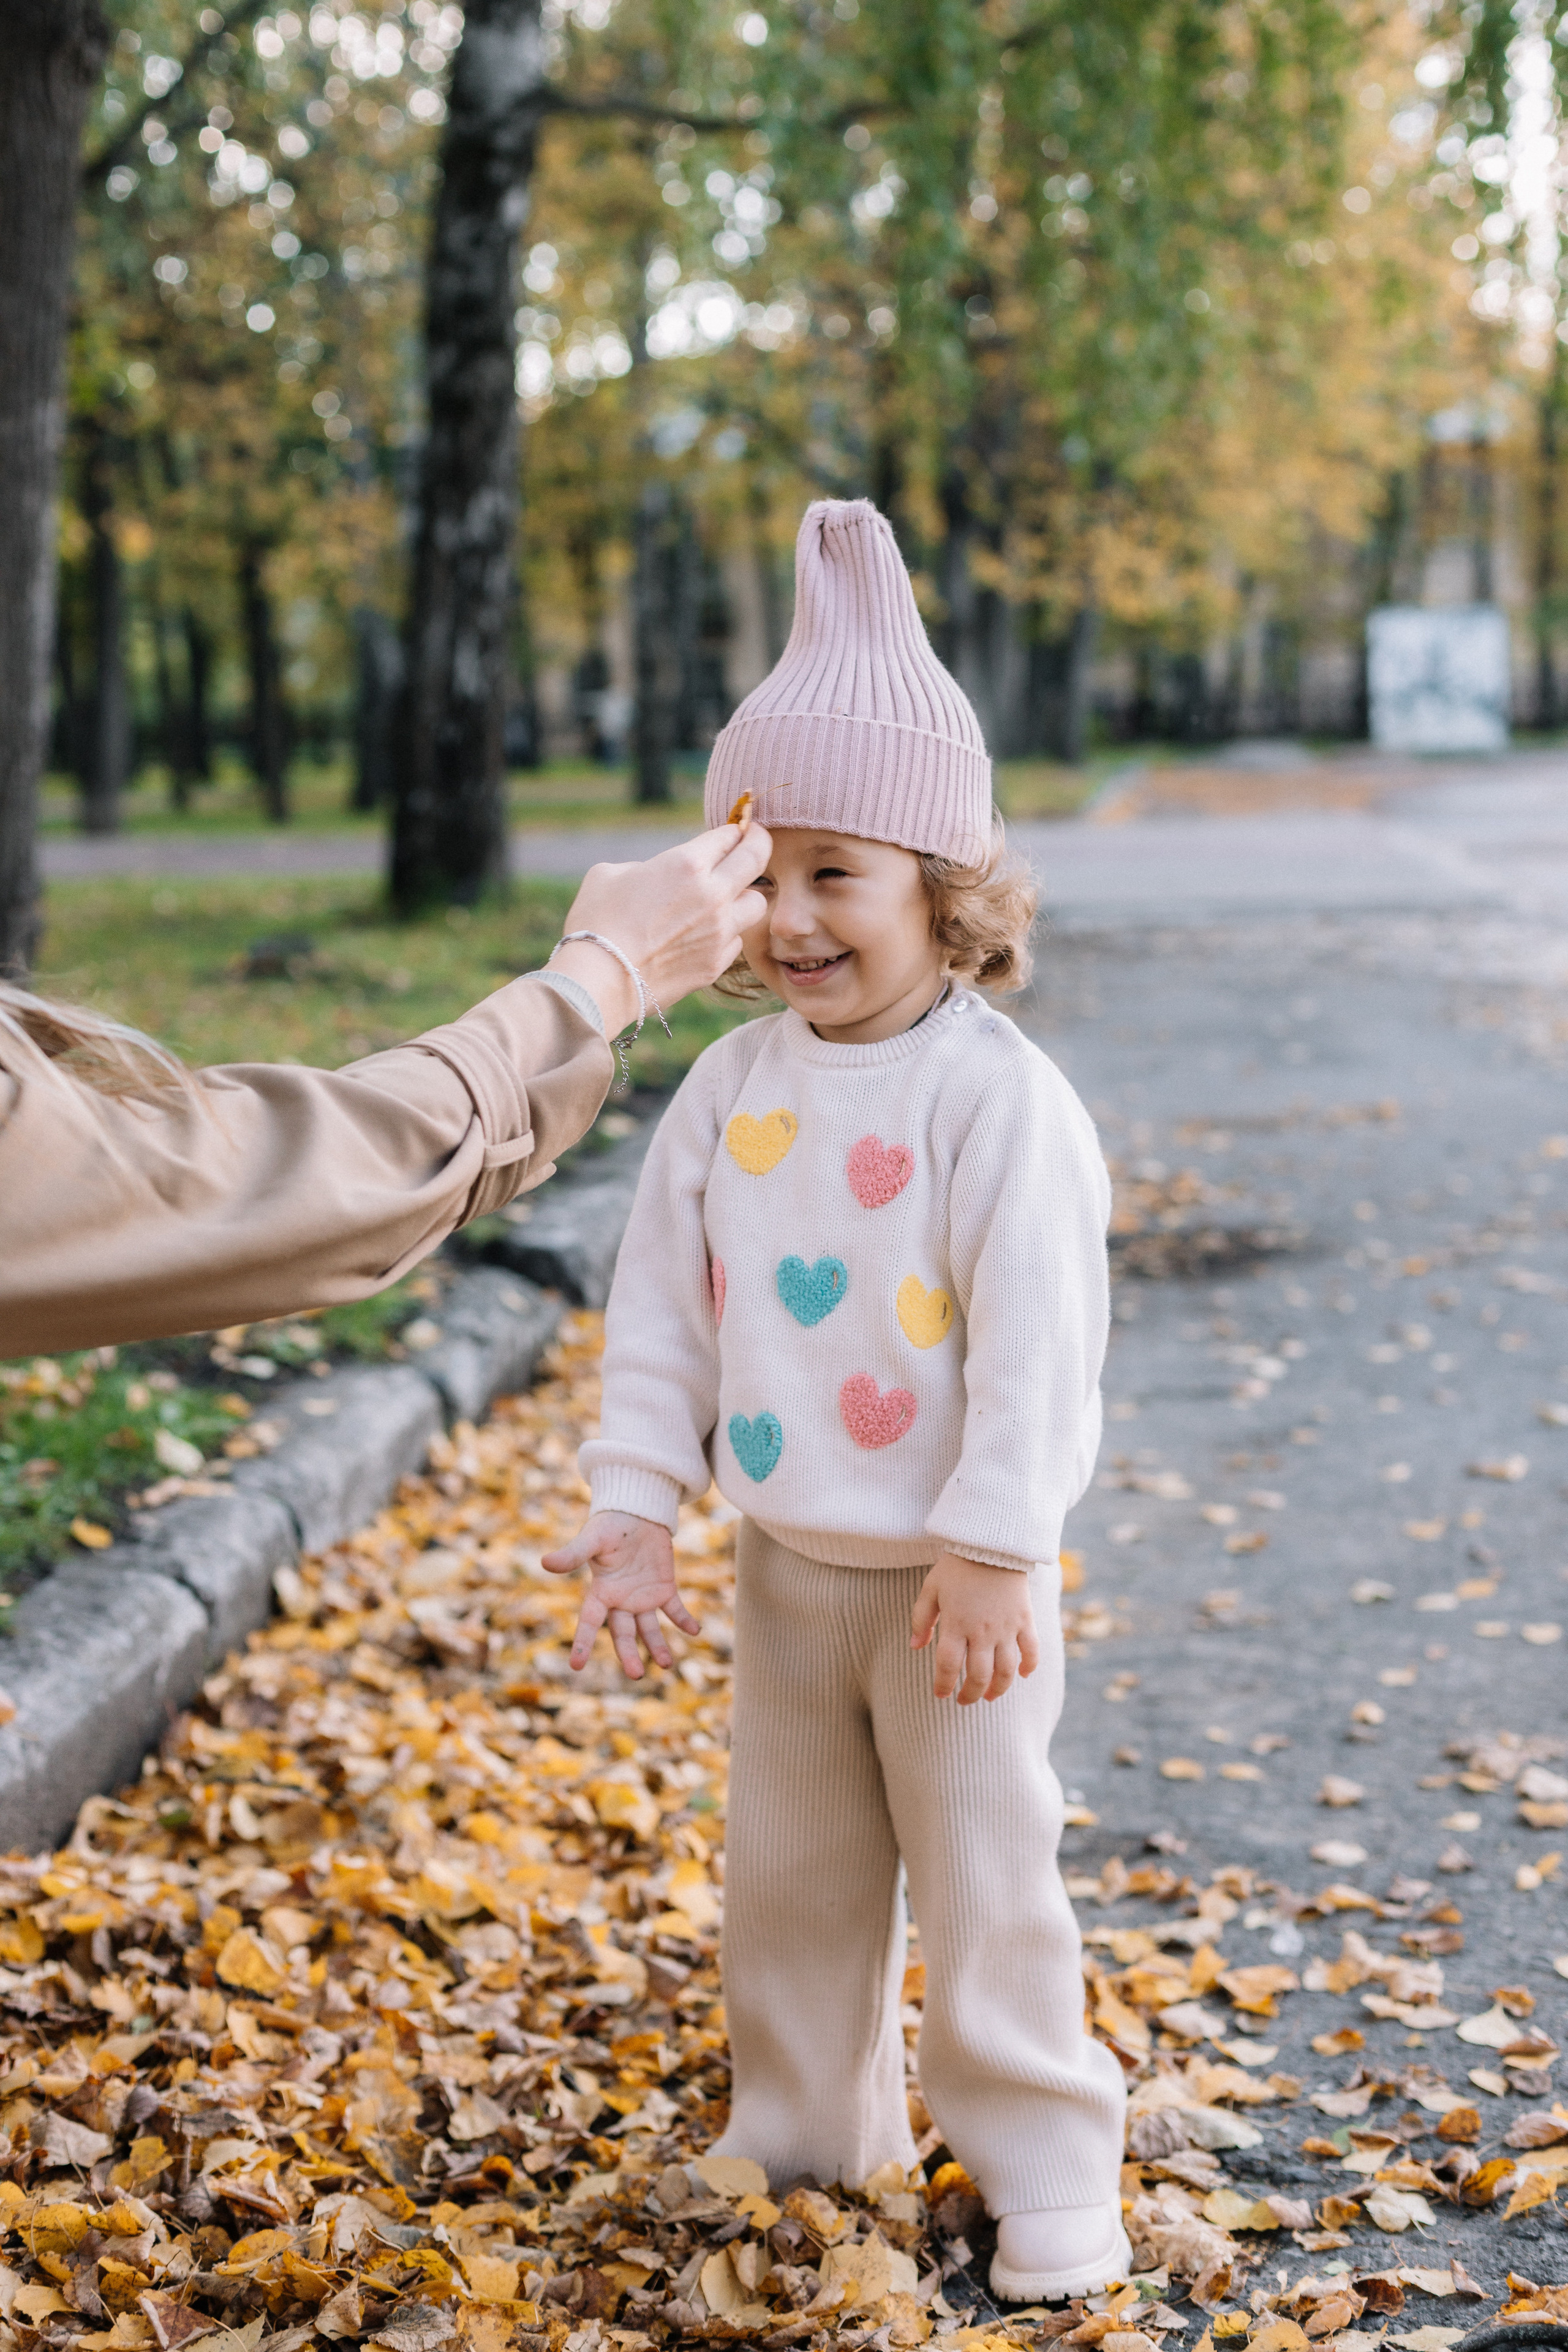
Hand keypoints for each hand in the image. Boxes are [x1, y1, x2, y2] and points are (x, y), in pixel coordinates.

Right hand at [541, 1510, 700, 1678]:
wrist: (637, 1512)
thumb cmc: (610, 1524)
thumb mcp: (592, 1538)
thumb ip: (573, 1554)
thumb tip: (545, 1563)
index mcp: (601, 1591)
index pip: (589, 1621)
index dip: (582, 1642)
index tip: (577, 1666)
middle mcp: (621, 1600)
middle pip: (623, 1633)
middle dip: (629, 1654)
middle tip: (636, 1674)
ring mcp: (643, 1596)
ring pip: (649, 1628)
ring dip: (657, 1646)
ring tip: (666, 1665)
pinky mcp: (663, 1588)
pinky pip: (674, 1609)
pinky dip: (684, 1620)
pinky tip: (695, 1630)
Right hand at [550, 822, 772, 1032]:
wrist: (599, 980)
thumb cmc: (597, 921)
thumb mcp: (610, 874)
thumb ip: (646, 867)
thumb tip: (657, 876)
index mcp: (687, 864)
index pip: (730, 834)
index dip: (736, 827)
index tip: (737, 828)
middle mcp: (713, 895)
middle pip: (758, 858)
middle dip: (758, 844)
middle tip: (754, 843)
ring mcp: (720, 932)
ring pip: (757, 903)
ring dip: (745, 895)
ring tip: (727, 897)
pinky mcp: (717, 963)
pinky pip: (736, 940)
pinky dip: (726, 934)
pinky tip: (705, 935)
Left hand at [910, 1552, 1038, 1703]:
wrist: (991, 1543)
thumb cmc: (956, 1566)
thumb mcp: (930, 1589)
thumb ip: (921, 1620)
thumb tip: (915, 1647)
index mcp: (956, 1624)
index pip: (948, 1666)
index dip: (944, 1685)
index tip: (941, 1694)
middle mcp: (982, 1631)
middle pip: (979, 1676)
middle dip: (971, 1694)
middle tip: (965, 1700)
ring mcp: (1006, 1627)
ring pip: (1006, 1671)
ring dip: (998, 1689)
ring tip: (990, 1696)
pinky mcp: (1025, 1620)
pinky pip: (1031, 1650)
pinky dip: (1029, 1667)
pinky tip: (1023, 1675)